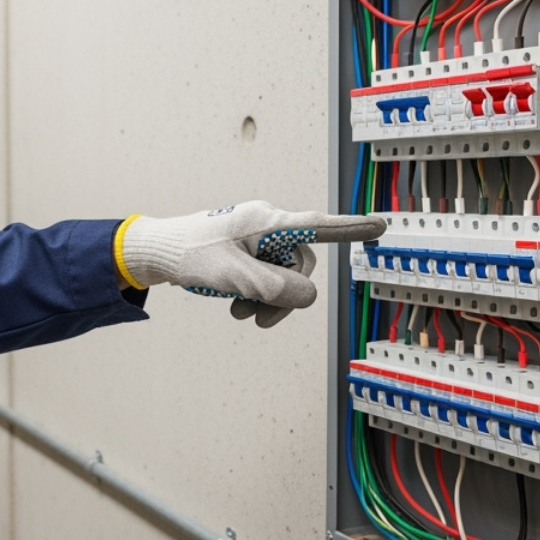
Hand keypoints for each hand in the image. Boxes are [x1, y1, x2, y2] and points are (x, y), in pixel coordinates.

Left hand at [117, 201, 386, 327]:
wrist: (159, 253)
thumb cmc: (192, 255)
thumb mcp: (234, 278)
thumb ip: (274, 288)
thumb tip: (309, 297)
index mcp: (267, 221)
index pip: (318, 226)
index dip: (351, 229)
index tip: (380, 226)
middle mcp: (268, 226)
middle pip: (301, 264)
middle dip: (284, 294)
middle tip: (255, 317)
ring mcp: (259, 239)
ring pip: (284, 275)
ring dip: (267, 299)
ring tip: (239, 313)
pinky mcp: (249, 252)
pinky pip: (268, 276)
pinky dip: (256, 294)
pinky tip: (235, 306)